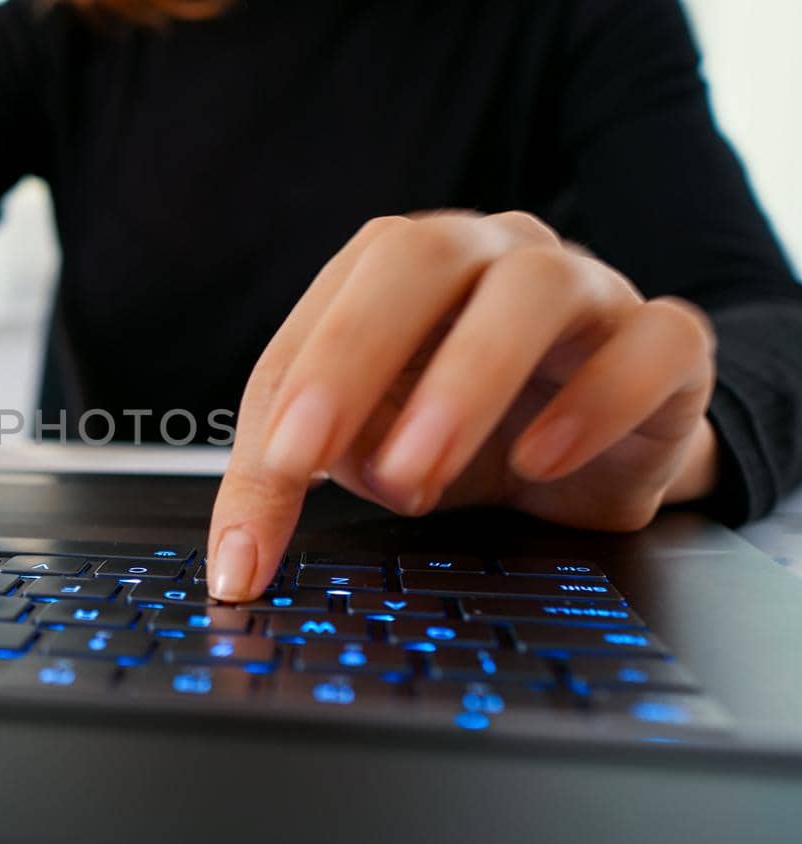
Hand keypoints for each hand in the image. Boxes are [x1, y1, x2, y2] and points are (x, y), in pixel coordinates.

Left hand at [207, 211, 718, 600]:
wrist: (600, 453)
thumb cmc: (468, 435)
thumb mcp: (369, 455)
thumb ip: (305, 476)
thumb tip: (240, 553)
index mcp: (395, 271)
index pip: (320, 319)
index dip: (287, 395)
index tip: (266, 485)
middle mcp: (486, 255)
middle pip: (415, 256)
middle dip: (352, 355)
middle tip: (314, 459)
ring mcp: (584, 286)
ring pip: (532, 288)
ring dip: (465, 381)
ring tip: (418, 473)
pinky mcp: (665, 342)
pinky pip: (648, 342)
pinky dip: (596, 400)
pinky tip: (541, 459)